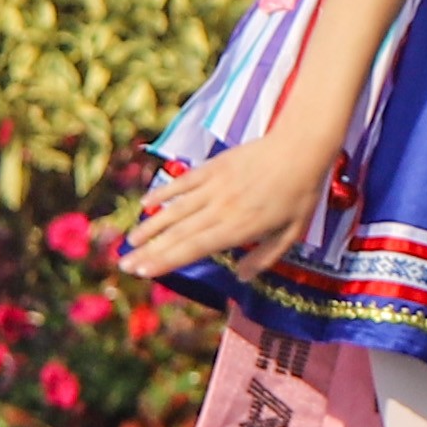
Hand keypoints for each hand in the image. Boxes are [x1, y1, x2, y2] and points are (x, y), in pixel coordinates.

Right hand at [121, 130, 328, 280]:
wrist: (301, 148)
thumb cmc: (300, 194)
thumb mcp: (292, 233)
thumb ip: (265, 257)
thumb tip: (241, 278)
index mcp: (239, 228)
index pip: (194, 248)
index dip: (166, 260)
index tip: (143, 272)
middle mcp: (221, 209)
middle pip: (178, 233)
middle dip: (149, 251)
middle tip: (125, 265)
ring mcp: (215, 186)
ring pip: (175, 209)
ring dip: (151, 226)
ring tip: (130, 242)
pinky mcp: (214, 167)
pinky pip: (184, 182)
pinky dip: (164, 193)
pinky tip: (147, 204)